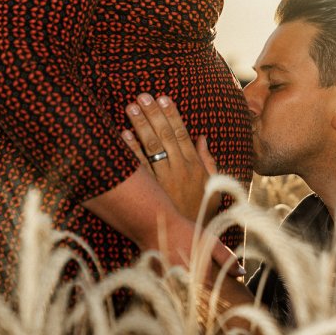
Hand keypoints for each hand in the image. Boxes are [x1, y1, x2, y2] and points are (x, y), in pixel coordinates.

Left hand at [122, 93, 220, 223]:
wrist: (189, 240)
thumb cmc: (202, 211)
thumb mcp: (214, 185)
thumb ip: (208, 160)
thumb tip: (202, 137)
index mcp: (194, 165)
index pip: (181, 133)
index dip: (172, 114)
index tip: (163, 98)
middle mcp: (179, 168)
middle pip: (164, 135)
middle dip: (153, 114)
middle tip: (142, 96)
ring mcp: (163, 179)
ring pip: (150, 147)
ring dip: (140, 125)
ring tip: (130, 107)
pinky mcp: (150, 191)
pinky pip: (138, 166)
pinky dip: (130, 149)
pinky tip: (122, 134)